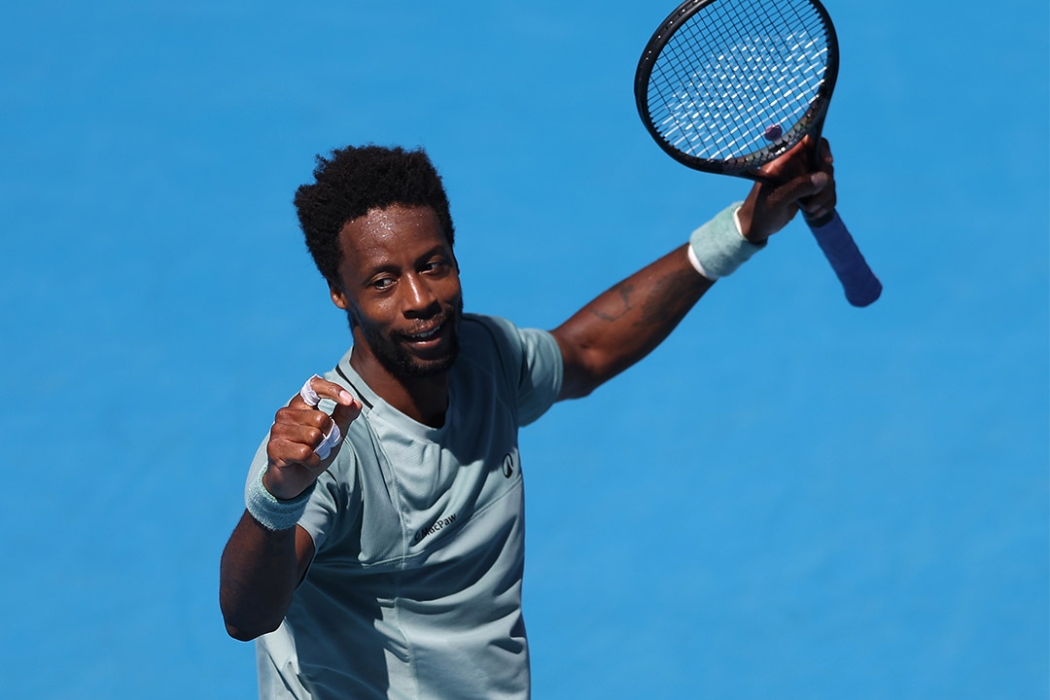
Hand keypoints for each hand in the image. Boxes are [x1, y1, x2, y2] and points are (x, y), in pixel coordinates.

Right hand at [264, 377, 362, 499]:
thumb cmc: (314, 451)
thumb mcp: (335, 432)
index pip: (314, 385)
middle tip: (321, 445)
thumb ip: (345, 415)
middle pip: (321, 419)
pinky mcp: (274, 448)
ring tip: (312, 454)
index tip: (348, 400)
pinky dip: (313, 461)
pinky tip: (306, 463)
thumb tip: (356, 403)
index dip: (333, 390)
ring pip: (313, 436)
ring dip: (320, 450)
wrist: (296, 480)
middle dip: (329, 436)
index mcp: (300, 404)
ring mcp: (277, 430)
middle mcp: (286, 413)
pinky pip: (305, 452)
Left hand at [737, 136, 836, 243]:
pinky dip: (825, 203)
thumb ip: (799, 187)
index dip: (821, 147)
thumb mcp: (776, 199)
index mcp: (784, 160)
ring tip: (810, 210)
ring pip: (828, 179)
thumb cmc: (760, 210)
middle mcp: (796, 165)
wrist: (757, 227)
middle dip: (824, 183)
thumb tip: (824, 178)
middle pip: (824, 163)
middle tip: (812, 201)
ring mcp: (804, 177)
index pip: (808, 141)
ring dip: (824, 196)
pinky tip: (813, 214)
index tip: (827, 162)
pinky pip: (828, 192)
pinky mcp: (810, 190)